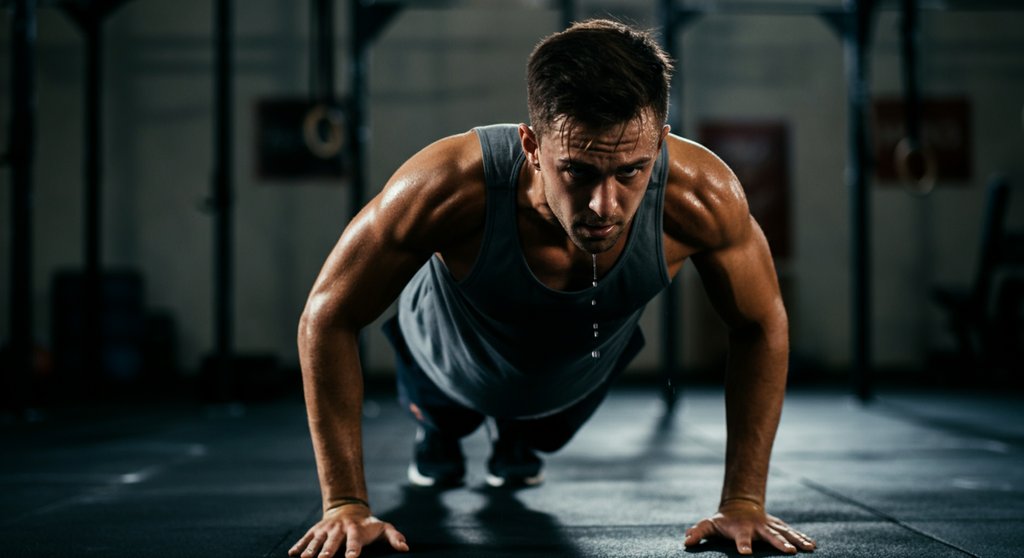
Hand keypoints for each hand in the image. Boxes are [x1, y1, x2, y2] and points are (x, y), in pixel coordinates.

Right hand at [288, 504, 408, 557]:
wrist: (348, 509)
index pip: (355, 540)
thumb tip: (405, 548)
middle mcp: (339, 529)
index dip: (353, 548)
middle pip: (333, 541)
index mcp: (356, 529)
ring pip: (317, 540)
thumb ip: (394, 537)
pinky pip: (306, 538)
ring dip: (311, 549)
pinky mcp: (316, 530)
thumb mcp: (383, 528)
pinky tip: (292, 554)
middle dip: (327, 550)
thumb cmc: (368, 525)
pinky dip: (299, 545)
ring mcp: (326, 529)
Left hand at [683, 499, 815, 554]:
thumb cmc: (723, 520)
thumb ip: (698, 532)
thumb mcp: (709, 524)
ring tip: (808, 549)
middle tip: (788, 552)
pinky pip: (792, 532)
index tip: (746, 553)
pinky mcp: (779, 527)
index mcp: (740, 529)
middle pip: (769, 536)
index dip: (742, 544)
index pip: (741, 538)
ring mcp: (770, 526)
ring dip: (796, 540)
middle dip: (779, 543)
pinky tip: (813, 545)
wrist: (741, 505)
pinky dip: (802, 538)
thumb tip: (686, 541)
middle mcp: (758, 527)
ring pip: (785, 533)